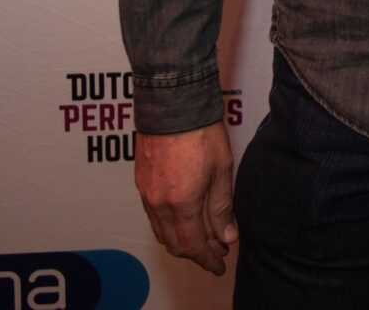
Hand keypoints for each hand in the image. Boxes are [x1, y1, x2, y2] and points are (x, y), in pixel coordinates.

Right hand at [135, 122, 237, 274]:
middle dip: (197, 252)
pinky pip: (153, 215)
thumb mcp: (222, 169)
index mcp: (181, 203)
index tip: (220, 264)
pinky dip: (169, 224)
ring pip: (162, 231)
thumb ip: (222, 207)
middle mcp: (159, 204)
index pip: (193, 246)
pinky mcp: (141, 182)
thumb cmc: (201, 132)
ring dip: (182, 239)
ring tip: (203, 235)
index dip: (208, 259)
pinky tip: (183, 217)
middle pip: (175, 244)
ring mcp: (146, 193)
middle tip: (216, 249)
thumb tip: (227, 236)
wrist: (172, 103)